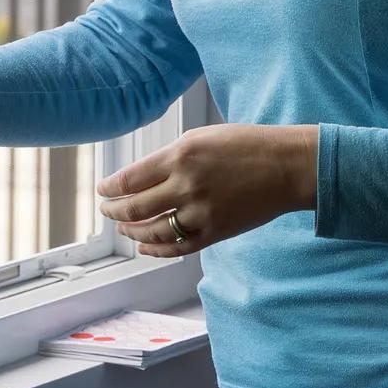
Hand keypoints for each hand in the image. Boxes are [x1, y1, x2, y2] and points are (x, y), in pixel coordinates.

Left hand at [95, 123, 317, 257]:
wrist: (286, 166)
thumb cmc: (245, 145)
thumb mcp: (201, 138)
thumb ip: (170, 157)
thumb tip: (140, 177)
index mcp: (180, 156)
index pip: (130, 179)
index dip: (110, 188)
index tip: (102, 189)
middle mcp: (186, 186)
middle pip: (135, 207)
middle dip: (114, 211)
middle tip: (105, 209)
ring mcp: (201, 213)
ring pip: (152, 231)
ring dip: (131, 231)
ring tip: (122, 227)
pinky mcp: (215, 232)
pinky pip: (177, 247)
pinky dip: (156, 249)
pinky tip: (145, 246)